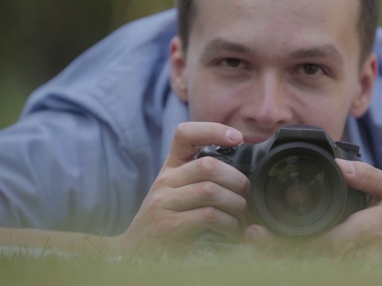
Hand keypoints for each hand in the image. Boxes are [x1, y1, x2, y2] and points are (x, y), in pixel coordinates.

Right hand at [110, 122, 249, 254]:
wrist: (134, 253)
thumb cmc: (165, 221)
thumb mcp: (177, 192)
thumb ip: (199, 177)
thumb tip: (239, 170)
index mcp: (170, 168)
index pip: (185, 134)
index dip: (213, 130)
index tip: (237, 138)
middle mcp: (165, 181)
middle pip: (207, 165)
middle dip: (236, 180)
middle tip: (247, 196)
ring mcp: (164, 203)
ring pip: (210, 190)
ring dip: (235, 204)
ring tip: (242, 216)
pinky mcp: (169, 225)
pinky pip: (208, 216)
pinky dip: (229, 224)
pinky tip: (232, 231)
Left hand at [244, 159, 381, 261]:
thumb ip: (368, 175)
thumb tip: (340, 165)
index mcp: (365, 233)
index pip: (325, 242)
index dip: (293, 239)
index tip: (266, 229)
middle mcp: (352, 258)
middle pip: (308, 260)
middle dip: (277, 250)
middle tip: (252, 235)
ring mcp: (344, 272)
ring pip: (306, 269)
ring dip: (278, 259)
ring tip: (254, 243)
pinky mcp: (337, 275)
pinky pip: (309, 272)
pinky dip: (288, 263)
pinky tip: (268, 252)